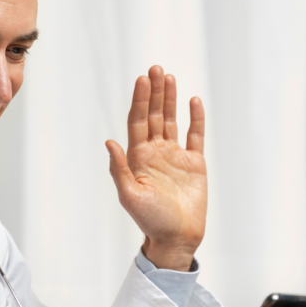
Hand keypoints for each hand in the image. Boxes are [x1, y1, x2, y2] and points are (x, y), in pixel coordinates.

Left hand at [106, 65, 206, 271]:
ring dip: (170, 99)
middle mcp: (156, 152)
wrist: (176, 238)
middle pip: (155, 115)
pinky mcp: (195, 164)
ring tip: (169, 77)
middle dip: (154, 93)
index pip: (138, 121)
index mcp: (139, 157)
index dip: (140, 100)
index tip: (142, 80)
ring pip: (173, 120)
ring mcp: (176, 156)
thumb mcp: (130, 196)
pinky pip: (195, 136)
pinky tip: (193, 101)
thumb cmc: (150, 220)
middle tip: (155, 69)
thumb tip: (109, 142)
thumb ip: (120, 169)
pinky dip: (195, 118)